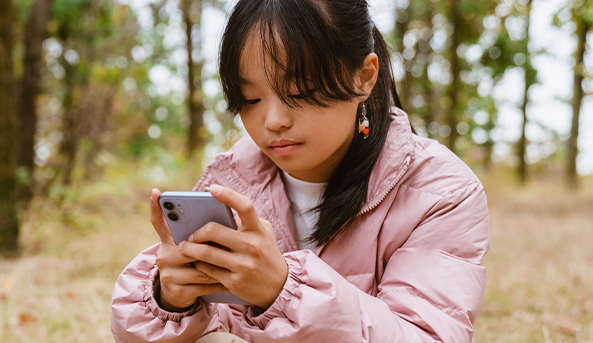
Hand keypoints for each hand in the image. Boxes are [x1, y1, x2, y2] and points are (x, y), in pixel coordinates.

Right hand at [150, 188, 227, 311]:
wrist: (181, 294)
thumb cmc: (194, 263)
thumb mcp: (194, 248)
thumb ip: (201, 234)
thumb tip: (222, 214)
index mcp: (168, 241)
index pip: (159, 222)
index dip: (155, 207)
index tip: (156, 191)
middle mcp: (163, 256)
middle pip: (192, 248)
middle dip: (213, 248)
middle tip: (232, 245)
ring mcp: (169, 275)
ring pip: (202, 267)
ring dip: (222, 266)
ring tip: (237, 262)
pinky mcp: (178, 292)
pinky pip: (206, 284)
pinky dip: (221, 282)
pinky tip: (232, 280)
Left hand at [178, 185, 288, 308]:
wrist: (279, 286)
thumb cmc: (266, 253)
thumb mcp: (263, 233)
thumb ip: (245, 221)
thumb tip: (217, 207)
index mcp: (258, 230)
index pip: (245, 206)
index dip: (228, 195)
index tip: (212, 188)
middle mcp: (252, 246)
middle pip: (214, 230)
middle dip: (196, 232)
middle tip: (190, 234)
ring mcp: (243, 265)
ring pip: (206, 252)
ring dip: (189, 249)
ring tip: (184, 247)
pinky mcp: (235, 282)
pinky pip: (207, 269)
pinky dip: (199, 264)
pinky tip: (196, 262)